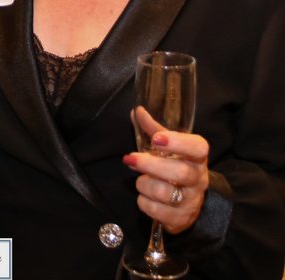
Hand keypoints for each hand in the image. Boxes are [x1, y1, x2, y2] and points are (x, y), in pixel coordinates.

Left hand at [124, 107, 209, 233]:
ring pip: (164, 193)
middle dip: (151, 165)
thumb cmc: (175, 166)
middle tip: (130, 158)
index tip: (157, 139)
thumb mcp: (169, 148)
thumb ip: (154, 130)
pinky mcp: (179, 219)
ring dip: (144, 184)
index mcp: (197, 157)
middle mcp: (198, 179)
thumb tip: (137, 110)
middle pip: (180, 172)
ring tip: (141, 179)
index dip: (178, 143)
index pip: (198, 148)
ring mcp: (191, 201)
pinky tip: (145, 196)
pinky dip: (144, 202)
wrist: (187, 202)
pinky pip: (155, 210)